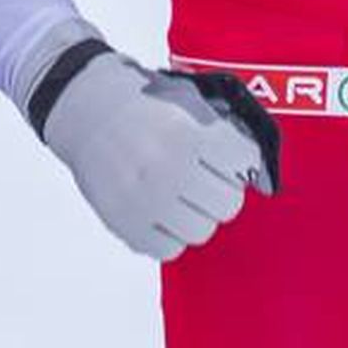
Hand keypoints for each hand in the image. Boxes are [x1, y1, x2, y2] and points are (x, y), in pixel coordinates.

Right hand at [29, 34, 278, 261]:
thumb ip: (225, 131)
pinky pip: (168, 249)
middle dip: (222, 189)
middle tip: (205, 177)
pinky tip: (159, 209)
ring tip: (180, 193)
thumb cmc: (142, 101)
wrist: (84, 107)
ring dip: (197, 213)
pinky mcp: (124, 222)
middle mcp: (168, 168)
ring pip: (202, 231)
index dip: (240, 159)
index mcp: (187, 131)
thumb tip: (263, 177)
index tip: (229, 157)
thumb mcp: (186, 98)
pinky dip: (168, 233)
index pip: (245, 163)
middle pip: (228, 204)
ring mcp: (144, 199)